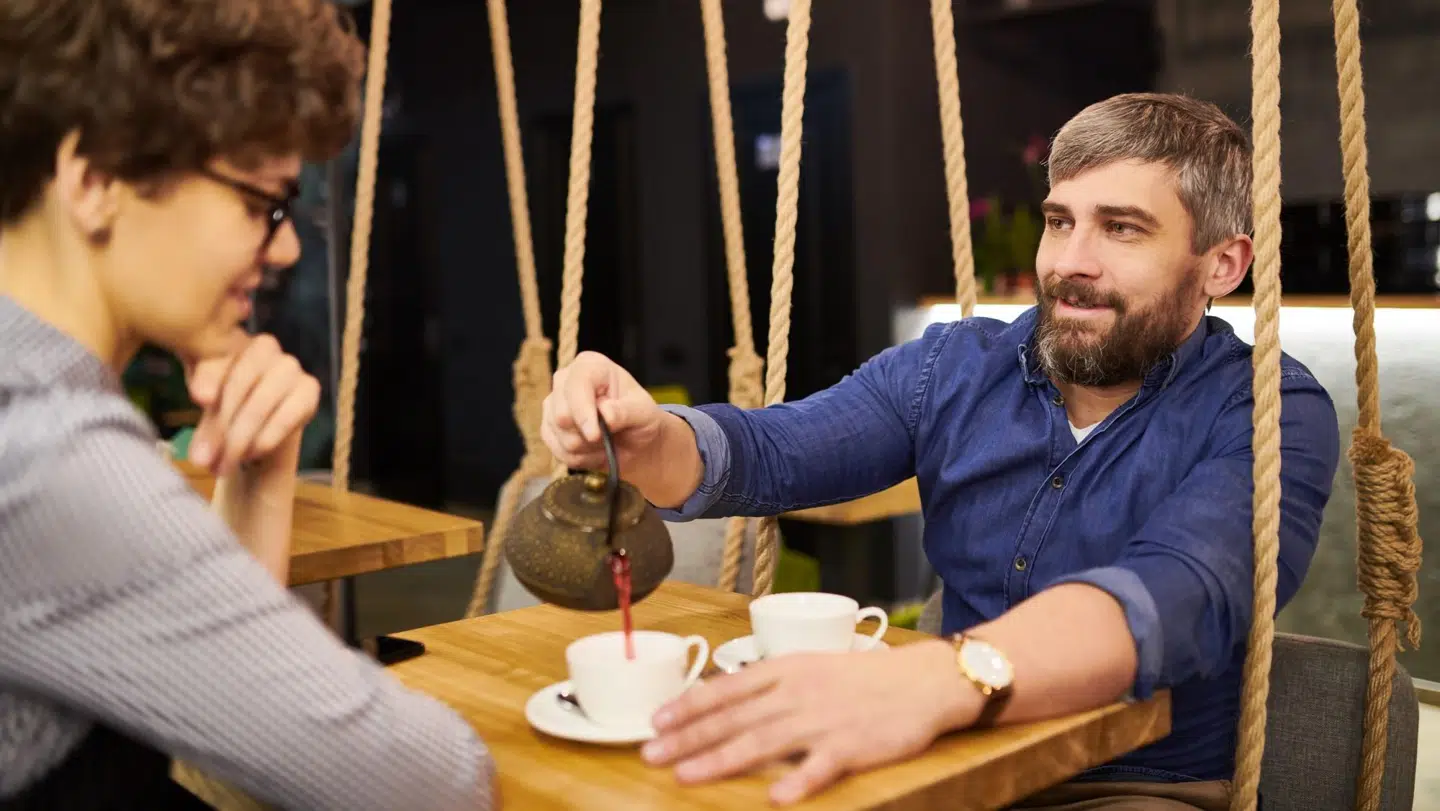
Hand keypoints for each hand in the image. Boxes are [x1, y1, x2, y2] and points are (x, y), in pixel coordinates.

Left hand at [185, 334, 320, 476]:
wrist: (263, 421)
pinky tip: (251, 454)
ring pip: (258, 405)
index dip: (207, 379)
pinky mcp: (309, 389)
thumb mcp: (208, 399)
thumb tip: (202, 398)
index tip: (199, 400)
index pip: (216, 360)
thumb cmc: (229, 403)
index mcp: (233, 339)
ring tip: (225, 464)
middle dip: (220, 427)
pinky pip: (284, 418)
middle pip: (237, 386)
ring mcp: (290, 366)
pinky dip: (265, 440)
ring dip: (240, 440)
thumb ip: (205, 398)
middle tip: (204, 460)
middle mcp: (265, 346)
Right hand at [542, 350, 664, 470]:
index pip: (577, 385)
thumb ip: (626, 411)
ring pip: (559, 436)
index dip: (583, 412)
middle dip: (587, 436)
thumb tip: (605, 413)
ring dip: (586, 449)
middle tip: (608, 438)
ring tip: (605, 444)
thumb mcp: (643, 412)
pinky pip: (557, 451)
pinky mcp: (548, 428)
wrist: (634, 441)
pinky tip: (594, 452)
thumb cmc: (640, 419)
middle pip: (561, 414)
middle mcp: (565, 380)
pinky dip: (579, 459)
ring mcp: (553, 404)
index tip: (595, 435)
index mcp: (590, 366)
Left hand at [640, 641, 975, 804]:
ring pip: (762, 742)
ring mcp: (823, 721)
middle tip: (651, 754)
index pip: (726, 689)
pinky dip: (798, 782)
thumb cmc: (863, 676)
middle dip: (688, 738)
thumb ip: (770, 684)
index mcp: (786, 670)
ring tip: (686, 776)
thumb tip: (727, 698)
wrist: (920, 681)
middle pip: (733, 719)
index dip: (688, 706)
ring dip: (720, 760)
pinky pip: (820, 767)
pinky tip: (776, 798)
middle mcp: (797, 694)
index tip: (655, 721)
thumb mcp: (811, 666)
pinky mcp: (851, 747)